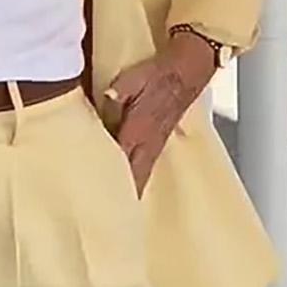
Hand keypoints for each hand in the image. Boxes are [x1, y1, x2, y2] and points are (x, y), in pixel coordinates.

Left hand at [105, 32, 215, 194]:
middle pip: (133, 174)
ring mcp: (156, 143)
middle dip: (121, 194)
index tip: (98, 194)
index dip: (109, 177)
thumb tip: (107, 97)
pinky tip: (133, 185)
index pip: (121, 159)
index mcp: (139, 128)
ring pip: (141, 173)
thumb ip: (119, 91)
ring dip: (132, 189)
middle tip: (108, 216)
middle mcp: (149, 141)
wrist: (188, 70)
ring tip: (120, 210)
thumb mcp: (135, 77)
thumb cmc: (160, 73)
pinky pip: (147, 165)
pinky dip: (138, 178)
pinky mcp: (160, 140)